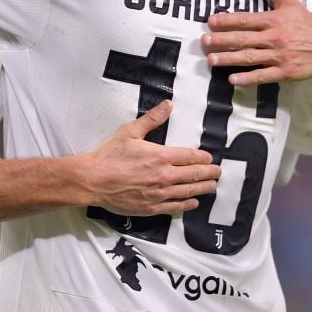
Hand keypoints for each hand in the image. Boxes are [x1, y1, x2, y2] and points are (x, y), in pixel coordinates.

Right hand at [81, 100, 220, 215]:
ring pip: (188, 191)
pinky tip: (193, 202)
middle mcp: (164, 175)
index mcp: (161, 155)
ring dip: (203, 188)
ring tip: (212, 186)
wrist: (93, 180)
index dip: (203, 157)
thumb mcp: (130, 131)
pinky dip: (187, 204)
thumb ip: (152, 118)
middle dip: (209, 173)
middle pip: (194, 174)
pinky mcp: (152, 207)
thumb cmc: (109, 155)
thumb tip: (168, 104)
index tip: (209, 158)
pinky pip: (175, 206)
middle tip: (218, 172)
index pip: (190, 156)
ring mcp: (159, 193)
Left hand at [202, 0, 311, 85]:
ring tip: (211, 60)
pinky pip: (263, 75)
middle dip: (222, 40)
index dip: (227, 20)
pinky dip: (248, 78)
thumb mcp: (290, 1)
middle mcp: (275, 37)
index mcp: (274, 20)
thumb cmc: (307, 23)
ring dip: (229, 59)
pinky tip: (232, 79)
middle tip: (203, 42)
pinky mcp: (285, 72)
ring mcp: (280, 56)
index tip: (210, 22)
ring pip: (250, 57)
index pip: (246, 19)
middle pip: (244, 38)